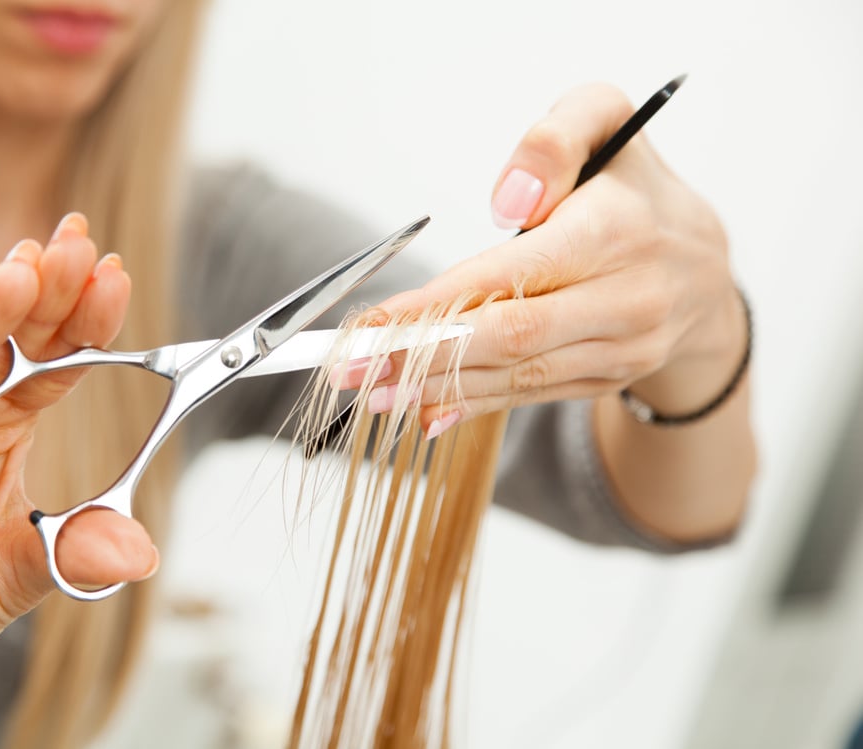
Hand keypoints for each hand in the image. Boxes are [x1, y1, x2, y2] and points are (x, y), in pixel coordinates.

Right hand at [0, 214, 155, 728]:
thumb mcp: (13, 578)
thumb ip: (70, 554)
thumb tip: (141, 554)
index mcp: (0, 431)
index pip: (50, 365)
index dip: (82, 324)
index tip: (116, 276)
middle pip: (4, 343)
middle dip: (42, 293)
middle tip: (76, 246)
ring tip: (24, 266)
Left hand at [369, 83, 746, 435]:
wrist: (703, 265)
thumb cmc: (633, 188)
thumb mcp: (605, 121)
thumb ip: (553, 142)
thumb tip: (506, 206)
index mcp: (617, 233)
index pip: (515, 277)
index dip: (438, 303)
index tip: (375, 319)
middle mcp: (626, 299)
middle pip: (511, 338)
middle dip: (423, 355)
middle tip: (352, 369)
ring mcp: (622, 349)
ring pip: (518, 376)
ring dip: (438, 387)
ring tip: (371, 392)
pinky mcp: (607, 377)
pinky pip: (534, 396)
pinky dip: (475, 401)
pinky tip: (423, 408)